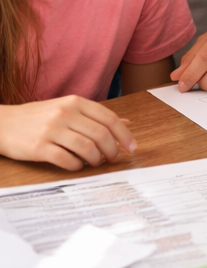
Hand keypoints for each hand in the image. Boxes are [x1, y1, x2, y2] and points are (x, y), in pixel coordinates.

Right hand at [0, 97, 136, 170]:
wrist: (2, 123)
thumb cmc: (38, 117)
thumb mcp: (67, 108)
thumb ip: (95, 115)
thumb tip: (126, 123)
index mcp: (75, 102)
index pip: (109, 118)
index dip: (124, 135)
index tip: (132, 147)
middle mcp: (65, 113)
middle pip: (101, 134)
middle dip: (112, 150)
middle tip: (113, 158)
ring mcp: (52, 130)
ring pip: (87, 147)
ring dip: (96, 159)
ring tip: (96, 162)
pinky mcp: (39, 147)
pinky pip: (67, 159)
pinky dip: (77, 165)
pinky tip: (78, 165)